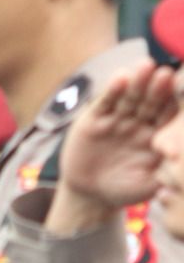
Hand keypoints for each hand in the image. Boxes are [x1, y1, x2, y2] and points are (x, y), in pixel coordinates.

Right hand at [51, 62, 177, 231]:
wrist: (88, 195)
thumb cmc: (124, 190)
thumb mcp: (148, 185)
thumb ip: (165, 173)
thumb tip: (180, 167)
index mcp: (157, 135)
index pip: (170, 114)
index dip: (175, 102)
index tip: (182, 89)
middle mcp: (139, 123)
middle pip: (151, 101)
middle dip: (158, 87)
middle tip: (166, 73)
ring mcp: (117, 119)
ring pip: (130, 97)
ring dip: (137, 82)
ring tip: (145, 67)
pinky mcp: (94, 120)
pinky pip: (105, 103)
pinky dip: (112, 91)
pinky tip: (120, 78)